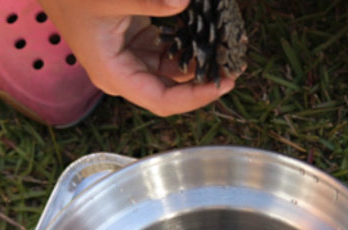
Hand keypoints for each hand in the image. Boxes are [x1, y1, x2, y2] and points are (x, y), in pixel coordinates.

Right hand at [38, 0, 236, 115]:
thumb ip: (146, 2)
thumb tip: (181, 2)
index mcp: (114, 74)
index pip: (162, 101)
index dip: (195, 98)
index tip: (223, 84)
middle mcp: (123, 74)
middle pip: (170, 91)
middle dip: (202, 81)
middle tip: (234, 66)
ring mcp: (130, 60)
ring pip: (172, 72)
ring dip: (198, 63)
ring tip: (226, 50)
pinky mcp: (135, 44)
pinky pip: (168, 52)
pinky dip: (187, 45)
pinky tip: (207, 35)